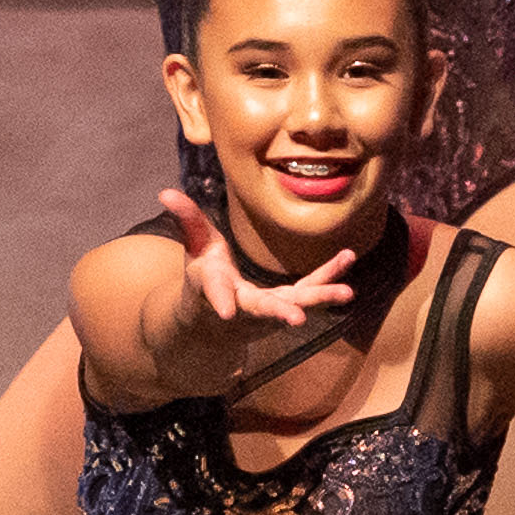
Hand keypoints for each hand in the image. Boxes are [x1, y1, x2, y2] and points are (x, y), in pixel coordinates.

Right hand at [155, 190, 359, 359]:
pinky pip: (309, 290)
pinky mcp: (286, 303)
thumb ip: (186, 221)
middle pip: (263, 308)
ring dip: (320, 296)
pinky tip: (348, 258)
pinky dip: (328, 277)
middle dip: (279, 312)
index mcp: (215, 290)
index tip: (226, 311)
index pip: (214, 293)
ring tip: (346, 292)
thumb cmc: (203, 279)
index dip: (219, 300)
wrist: (214, 322)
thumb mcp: (194, 250)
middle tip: (296, 319)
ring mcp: (268, 309)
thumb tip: (165, 192)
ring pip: (296, 302)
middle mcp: (243, 306)